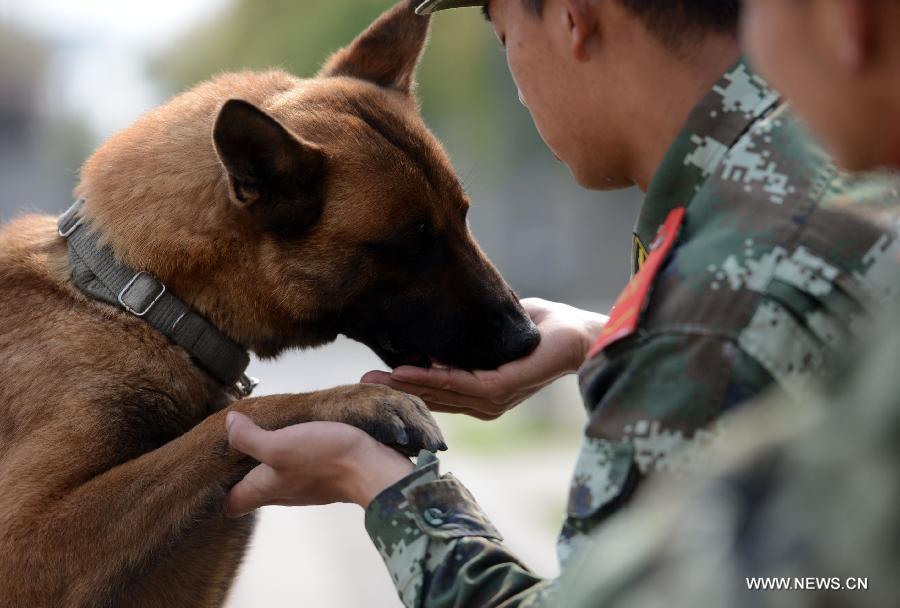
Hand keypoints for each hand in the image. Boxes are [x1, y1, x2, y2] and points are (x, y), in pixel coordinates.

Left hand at [224, 412, 413, 515]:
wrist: (372, 468)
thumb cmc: (325, 460)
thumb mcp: (280, 445)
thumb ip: (249, 438)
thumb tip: (228, 425)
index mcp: (264, 490)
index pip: (231, 505)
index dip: (218, 492)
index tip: (211, 470)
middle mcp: (281, 492)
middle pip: (252, 490)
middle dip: (240, 472)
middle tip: (234, 443)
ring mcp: (303, 486)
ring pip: (275, 478)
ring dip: (266, 460)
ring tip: (261, 432)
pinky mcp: (322, 476)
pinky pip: (298, 468)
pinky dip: (291, 456)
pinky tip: (296, 435)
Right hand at [361, 298, 607, 419]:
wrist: (577, 333)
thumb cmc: (538, 331)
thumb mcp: (491, 334)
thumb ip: (465, 338)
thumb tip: (433, 327)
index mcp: (481, 392)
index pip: (437, 392)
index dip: (405, 385)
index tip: (373, 377)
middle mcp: (485, 403)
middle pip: (432, 397)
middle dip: (397, 389)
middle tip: (361, 381)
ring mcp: (494, 400)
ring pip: (442, 393)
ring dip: (408, 384)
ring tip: (377, 377)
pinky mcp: (502, 389)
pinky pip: (461, 384)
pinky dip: (432, 377)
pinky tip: (408, 370)